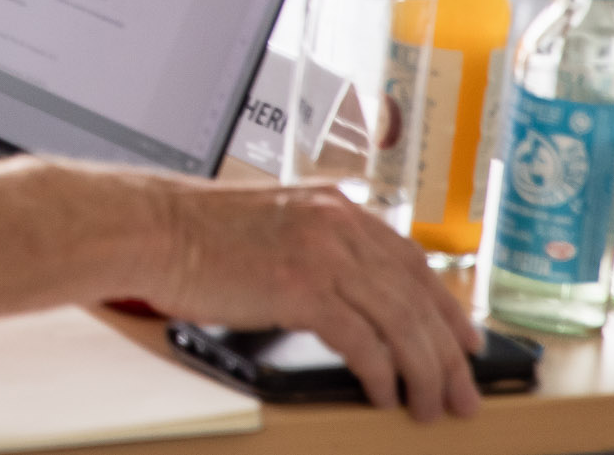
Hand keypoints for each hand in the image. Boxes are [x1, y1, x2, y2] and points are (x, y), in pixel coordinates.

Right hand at [149, 184, 484, 420]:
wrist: (148, 228)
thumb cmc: (194, 232)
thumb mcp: (272, 223)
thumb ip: (316, 244)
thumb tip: (349, 290)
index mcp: (333, 206)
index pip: (412, 261)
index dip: (447, 306)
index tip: (465, 340)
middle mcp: (337, 225)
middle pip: (418, 297)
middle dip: (450, 355)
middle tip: (465, 393)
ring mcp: (322, 254)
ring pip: (402, 323)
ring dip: (425, 374)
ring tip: (431, 406)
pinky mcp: (302, 287)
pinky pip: (364, 341)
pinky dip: (382, 374)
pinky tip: (383, 393)